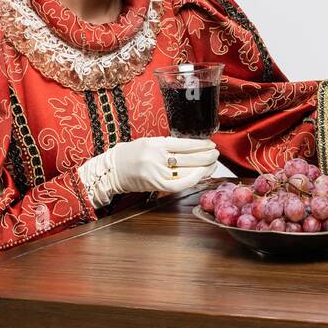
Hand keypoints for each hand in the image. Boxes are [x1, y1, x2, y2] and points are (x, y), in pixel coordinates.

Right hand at [77, 136, 220, 207]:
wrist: (112, 169)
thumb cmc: (132, 153)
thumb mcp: (149, 142)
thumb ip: (168, 145)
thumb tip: (193, 147)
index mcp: (156, 143)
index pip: (184, 144)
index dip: (200, 145)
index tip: (211, 144)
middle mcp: (156, 157)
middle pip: (188, 158)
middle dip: (206, 157)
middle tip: (216, 154)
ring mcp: (155, 172)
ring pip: (186, 172)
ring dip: (203, 169)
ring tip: (212, 165)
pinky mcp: (155, 184)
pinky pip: (178, 185)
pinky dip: (191, 181)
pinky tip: (200, 176)